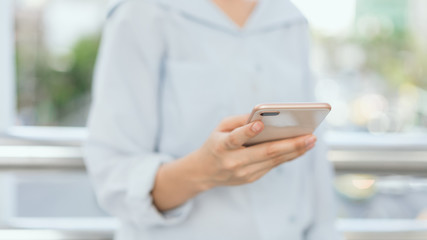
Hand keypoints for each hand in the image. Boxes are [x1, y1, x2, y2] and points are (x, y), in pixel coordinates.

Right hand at [191, 114, 316, 189]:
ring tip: (311, 140)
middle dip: (289, 144)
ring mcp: (243, 172)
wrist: (204, 172)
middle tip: (309, 136)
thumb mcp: (220, 128)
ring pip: (273, 160)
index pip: (235, 138)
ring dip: (295, 150)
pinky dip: (288, 155)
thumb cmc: (215, 143)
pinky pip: (273, 165)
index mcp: (221, 146)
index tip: (260, 124)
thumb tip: (266, 114)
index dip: (247, 132)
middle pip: (265, 152)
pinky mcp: (251, 178)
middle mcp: (233, 161)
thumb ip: (240, 121)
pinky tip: (301, 147)